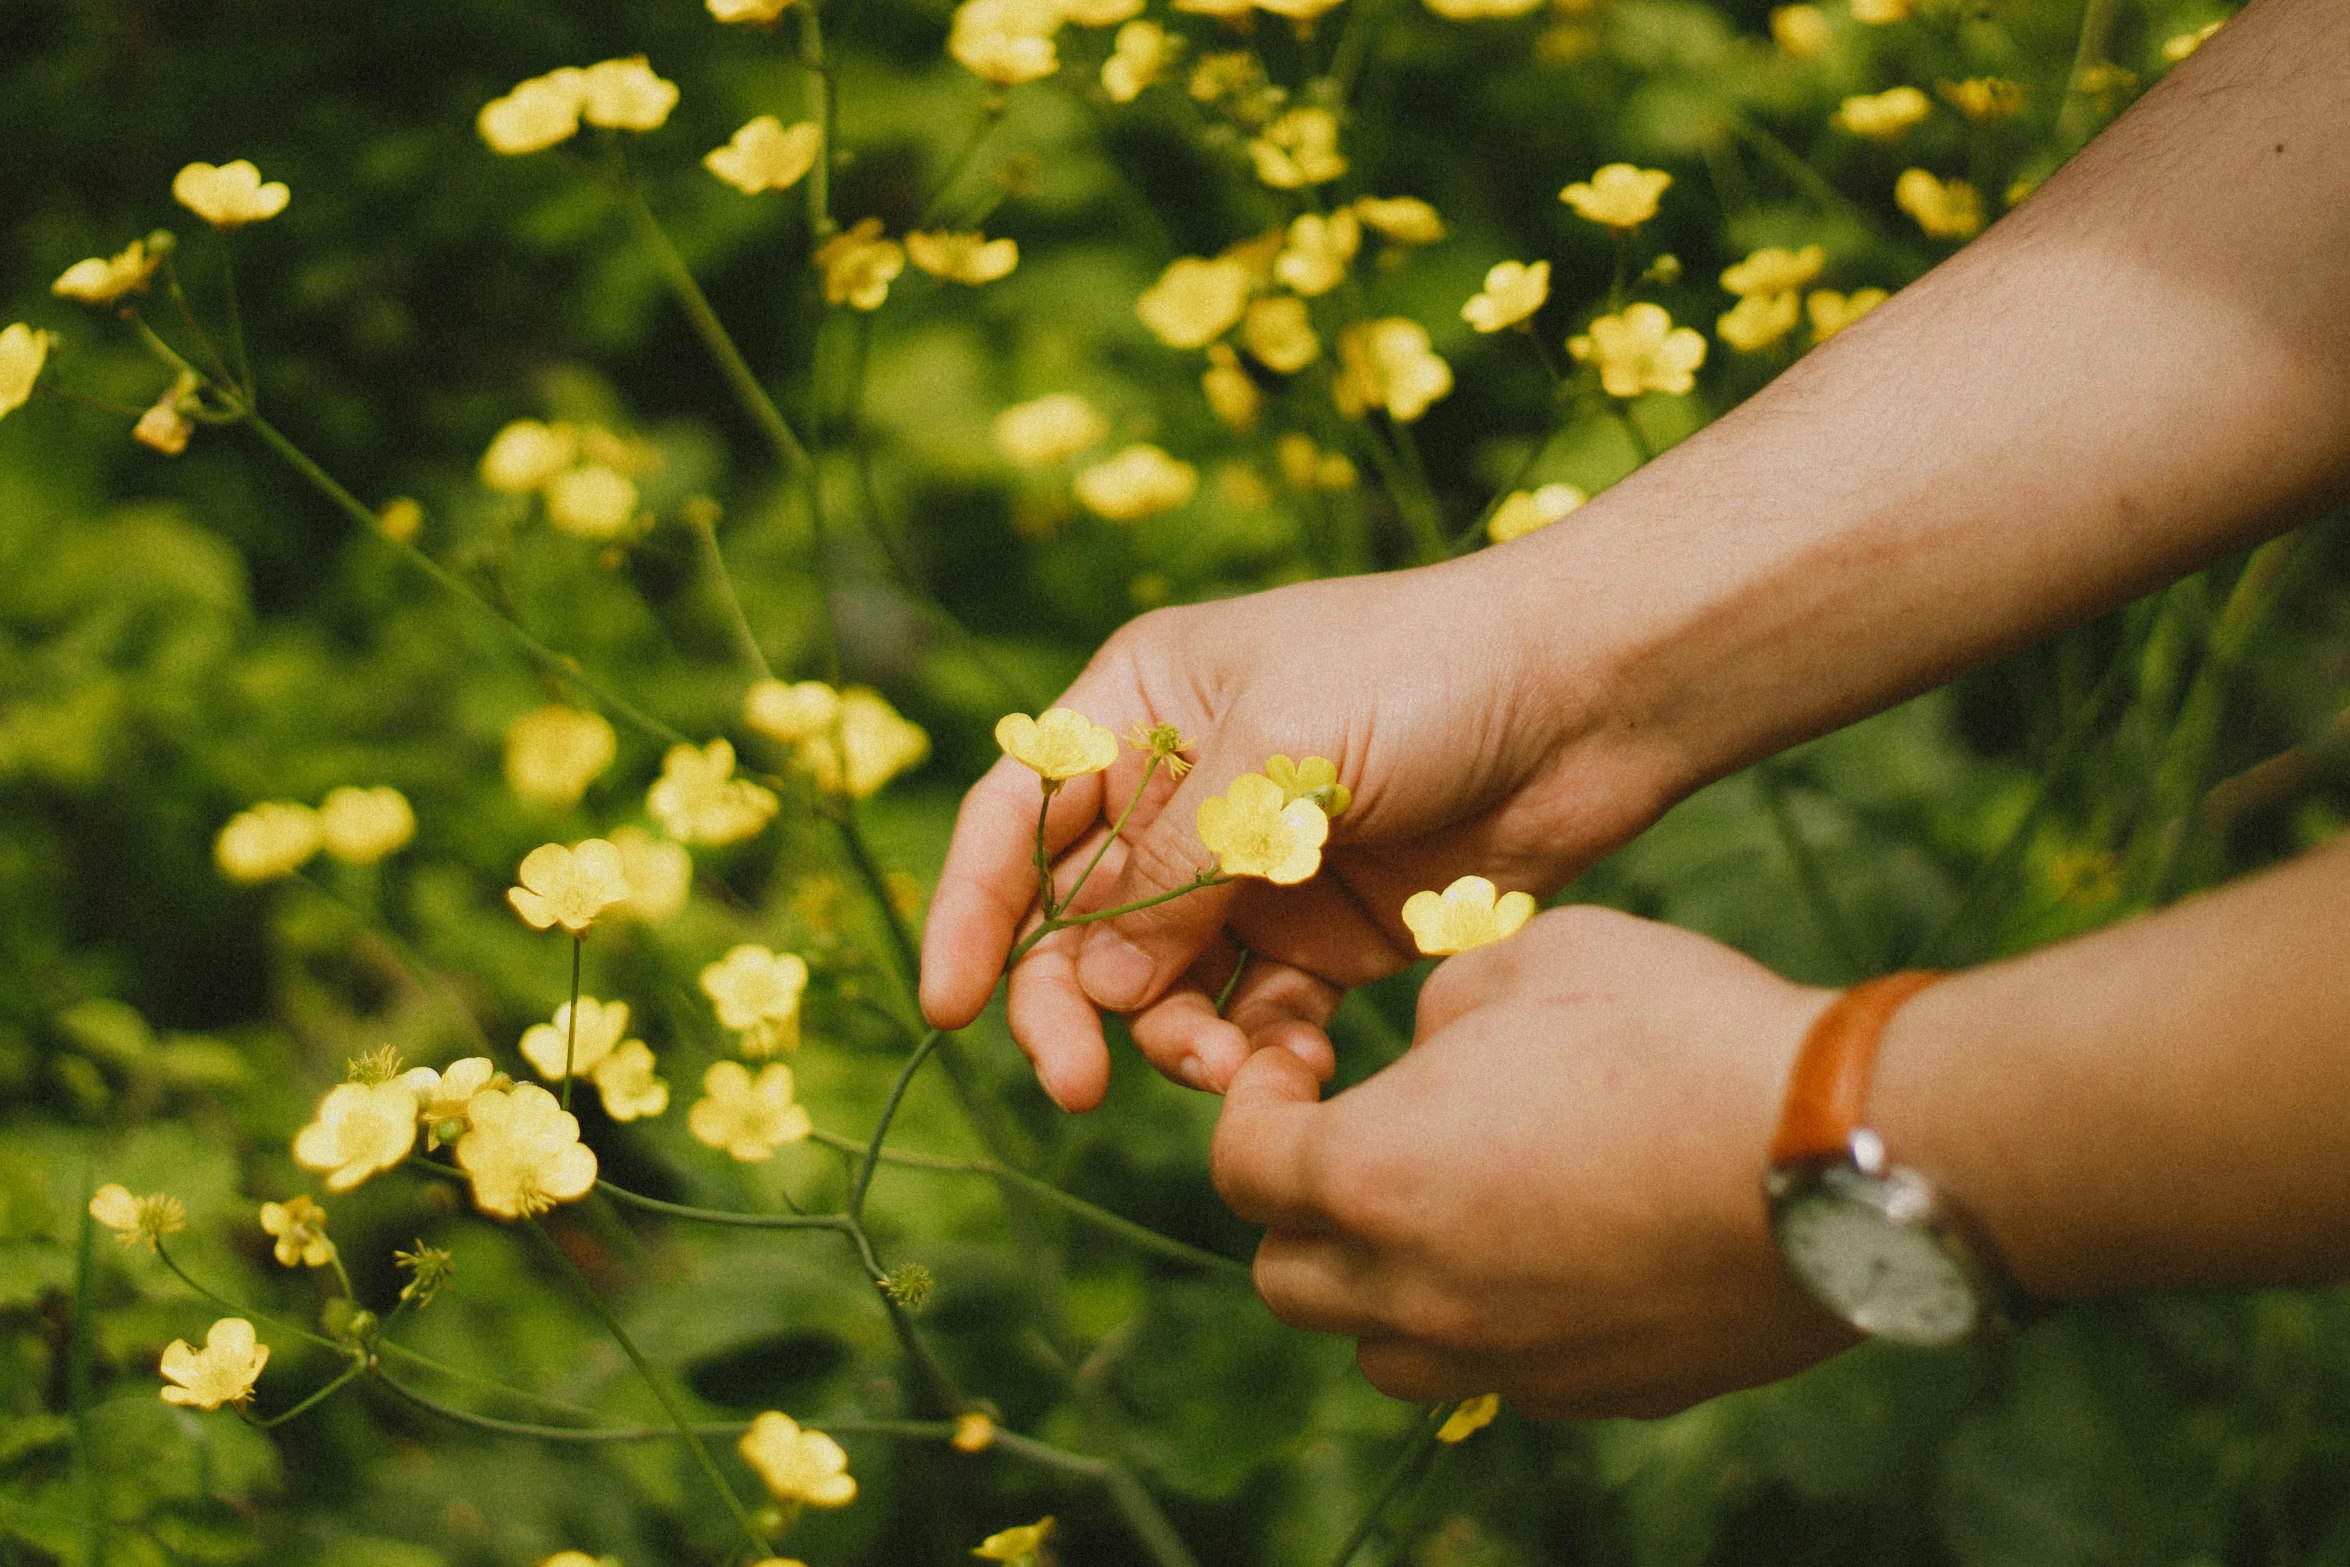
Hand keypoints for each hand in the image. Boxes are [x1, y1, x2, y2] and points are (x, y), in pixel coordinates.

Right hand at [918, 553, 1672, 1109]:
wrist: (1591, 701)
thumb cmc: (1428, 673)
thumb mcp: (1281, 745)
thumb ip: (1177, 867)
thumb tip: (1090, 986)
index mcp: (1140, 706)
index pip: (1019, 818)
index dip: (973, 914)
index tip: (953, 1008)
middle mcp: (1179, 791)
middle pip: (1076, 922)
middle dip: (1068, 1006)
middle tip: (1078, 1085)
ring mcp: (1250, 868)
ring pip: (1158, 986)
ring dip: (1169, 1039)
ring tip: (1223, 1070)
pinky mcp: (1321, 934)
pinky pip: (1251, 1016)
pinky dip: (1254, 1052)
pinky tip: (1290, 1065)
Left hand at [1213, 905, 1856, 1417]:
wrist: (1845, 1151)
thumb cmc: (1680, 1030)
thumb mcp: (1537, 955)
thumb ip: (1444, 1004)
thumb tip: (1428, 1051)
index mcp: (1375, 1174)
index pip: (1239, 1167)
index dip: (1250, 1106)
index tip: (1300, 1068)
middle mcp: (1421, 1292)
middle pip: (1287, 1281)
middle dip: (1299, 1208)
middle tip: (1360, 1141)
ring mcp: (1510, 1360)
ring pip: (1381, 1352)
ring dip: (1383, 1285)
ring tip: (1453, 1206)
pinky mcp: (1600, 1395)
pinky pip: (1500, 1374)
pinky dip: (1490, 1322)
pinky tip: (1556, 1249)